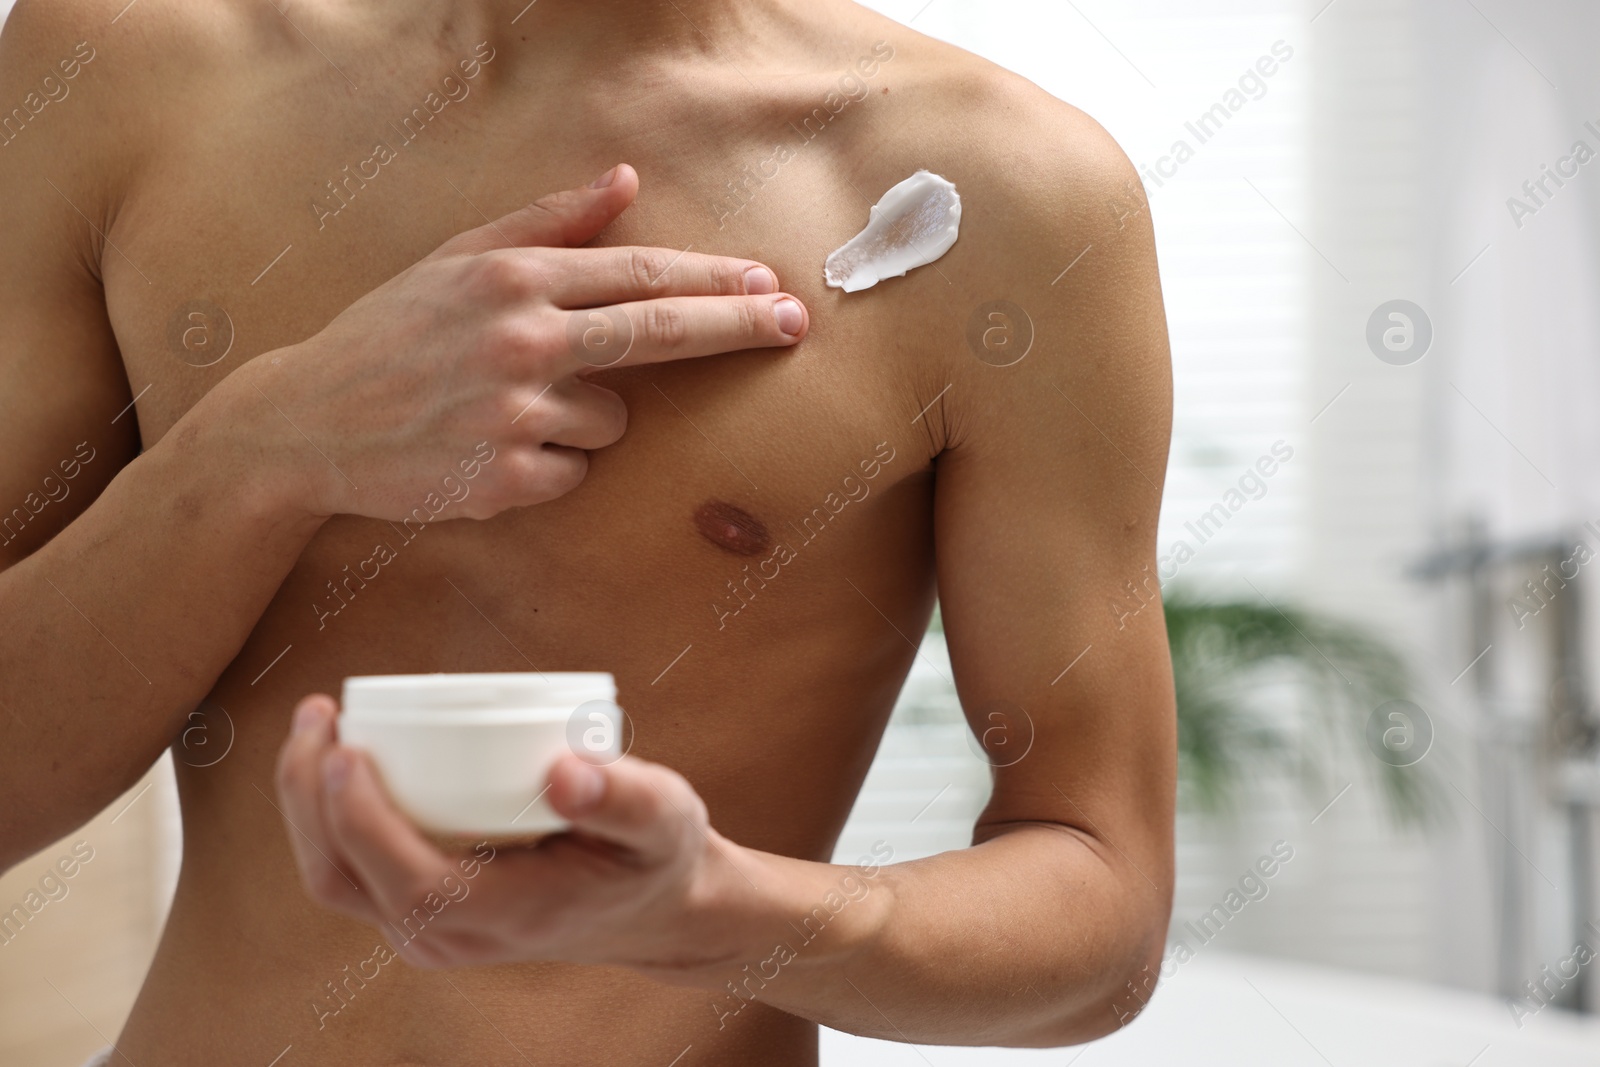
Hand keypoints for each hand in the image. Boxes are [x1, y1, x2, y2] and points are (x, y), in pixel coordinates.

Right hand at [212, 164, 809, 522]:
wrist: (305, 422)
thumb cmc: (388, 335)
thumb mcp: (455, 259)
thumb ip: (547, 221)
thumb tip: (626, 180)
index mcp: (511, 278)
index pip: (639, 273)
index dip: (713, 278)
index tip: (768, 282)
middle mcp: (520, 339)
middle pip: (660, 331)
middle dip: (736, 325)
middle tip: (793, 323)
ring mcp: (514, 413)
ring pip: (613, 420)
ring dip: (583, 418)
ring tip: (507, 409)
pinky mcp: (504, 481)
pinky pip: (576, 475)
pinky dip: (550, 468)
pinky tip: (492, 450)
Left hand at [273, 694, 762, 976]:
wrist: (657, 911)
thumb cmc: (656, 857)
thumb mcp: (664, 821)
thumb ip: (626, 798)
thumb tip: (565, 771)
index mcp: (499, 917)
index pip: (401, 876)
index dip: (357, 815)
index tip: (346, 746)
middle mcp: (449, 936)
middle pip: (341, 875)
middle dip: (308, 794)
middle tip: (318, 713)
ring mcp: (429, 930)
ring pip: (334, 876)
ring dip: (307, 802)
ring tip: (317, 724)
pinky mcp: (423, 911)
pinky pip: (352, 870)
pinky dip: (327, 815)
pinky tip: (334, 756)